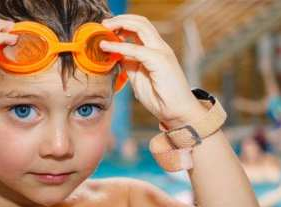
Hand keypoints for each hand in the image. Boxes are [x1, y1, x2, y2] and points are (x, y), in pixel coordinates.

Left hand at [100, 15, 206, 129]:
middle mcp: (160, 47)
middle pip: (141, 22)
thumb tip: (115, 55)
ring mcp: (161, 52)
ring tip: (105, 28)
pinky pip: (136, 49)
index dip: (122, 25)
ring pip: (141, 27)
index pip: (139, 28)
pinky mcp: (160, 61)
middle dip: (120, 19)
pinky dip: (119, 46)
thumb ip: (129, 65)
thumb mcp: (137, 77)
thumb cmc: (159, 97)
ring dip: (120, 24)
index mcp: (155, 50)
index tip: (105, 28)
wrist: (176, 112)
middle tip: (104, 23)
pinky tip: (106, 47)